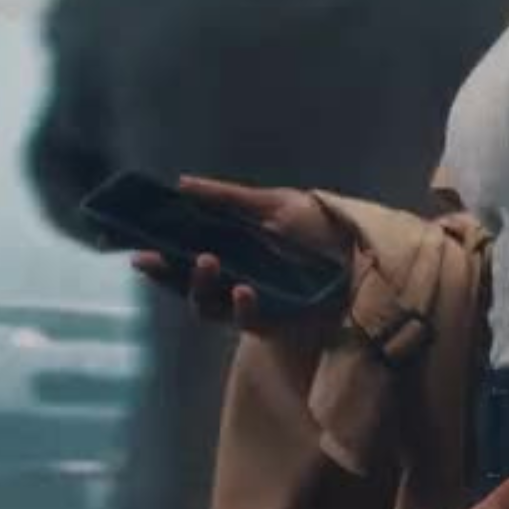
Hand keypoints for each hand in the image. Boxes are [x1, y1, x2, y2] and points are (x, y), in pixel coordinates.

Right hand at [128, 177, 353, 344]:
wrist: (370, 256)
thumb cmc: (324, 229)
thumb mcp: (275, 205)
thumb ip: (226, 199)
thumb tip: (180, 184)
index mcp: (236, 251)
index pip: (188, 257)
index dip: (162, 257)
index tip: (138, 249)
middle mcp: (238, 279)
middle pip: (189, 285)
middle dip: (167, 275)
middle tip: (151, 260)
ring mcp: (255, 305)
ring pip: (209, 307)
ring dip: (200, 287)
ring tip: (205, 261)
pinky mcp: (276, 325)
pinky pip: (248, 321)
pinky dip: (243, 306)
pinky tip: (245, 290)